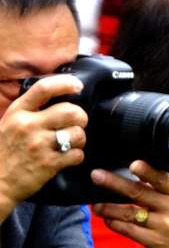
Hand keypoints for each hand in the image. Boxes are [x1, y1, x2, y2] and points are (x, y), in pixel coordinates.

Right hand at [0, 75, 86, 219]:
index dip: (65, 84)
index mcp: (17, 112)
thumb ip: (30, 111)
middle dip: (81, 117)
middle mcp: (29, 125)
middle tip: (78, 123)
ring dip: (80, 139)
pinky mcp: (49, 164)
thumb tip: (57, 100)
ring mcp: (39, 145)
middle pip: (70, 112)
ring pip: (77, 134)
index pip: (44, 89)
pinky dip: (77, 156)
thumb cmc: (4, 152)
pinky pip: (77, 154)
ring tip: (72, 143)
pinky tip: (69, 157)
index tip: (78, 85)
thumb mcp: (9, 123)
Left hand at [91, 160, 168, 247]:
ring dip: (109, 207)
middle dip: (115, 183)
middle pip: (140, 192)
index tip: (133, 164)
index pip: (164, 179)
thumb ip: (168, 192)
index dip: (148, 171)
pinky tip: (107, 219)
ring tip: (96, 204)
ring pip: (129, 212)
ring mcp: (164, 226)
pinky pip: (129, 230)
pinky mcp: (154, 242)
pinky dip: (115, 223)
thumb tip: (139, 177)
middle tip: (97, 175)